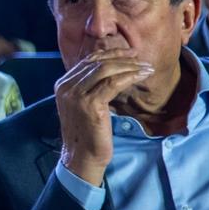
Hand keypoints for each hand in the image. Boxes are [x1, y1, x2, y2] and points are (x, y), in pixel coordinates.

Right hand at [55, 48, 152, 185]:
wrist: (81, 156)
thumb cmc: (86, 132)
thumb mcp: (83, 105)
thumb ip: (88, 87)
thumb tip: (110, 69)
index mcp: (62, 85)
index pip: (88, 61)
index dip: (111, 53)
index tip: (130, 53)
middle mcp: (66, 87)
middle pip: (97, 63)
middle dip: (122, 58)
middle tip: (141, 59)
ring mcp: (75, 95)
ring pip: (105, 70)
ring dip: (129, 66)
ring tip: (146, 68)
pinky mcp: (89, 104)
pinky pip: (113, 83)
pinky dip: (130, 77)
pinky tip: (142, 76)